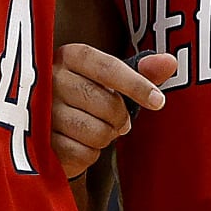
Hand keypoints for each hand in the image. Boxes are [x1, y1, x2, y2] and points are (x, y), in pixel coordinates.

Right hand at [51, 44, 177, 179]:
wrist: (48, 126)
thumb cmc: (86, 96)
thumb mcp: (112, 80)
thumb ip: (142, 71)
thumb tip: (170, 62)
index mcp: (71, 55)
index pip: (109, 67)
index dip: (137, 85)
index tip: (158, 101)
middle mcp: (50, 78)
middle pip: (108, 104)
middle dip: (120, 118)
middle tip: (115, 120)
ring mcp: (41, 111)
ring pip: (98, 132)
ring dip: (104, 137)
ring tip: (93, 129)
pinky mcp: (40, 142)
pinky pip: (84, 154)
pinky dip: (89, 154)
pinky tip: (77, 143)